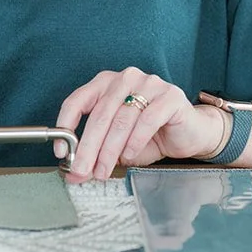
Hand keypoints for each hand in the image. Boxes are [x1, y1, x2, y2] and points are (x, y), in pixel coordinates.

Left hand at [55, 67, 224, 182]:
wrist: (189, 133)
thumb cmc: (150, 136)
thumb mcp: (117, 144)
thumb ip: (96, 153)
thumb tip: (74, 173)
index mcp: (106, 83)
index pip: (77, 100)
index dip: (66, 126)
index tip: (61, 152)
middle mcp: (126, 78)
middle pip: (100, 114)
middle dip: (89, 147)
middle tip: (82, 171)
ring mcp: (149, 83)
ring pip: (122, 119)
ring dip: (110, 150)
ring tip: (104, 170)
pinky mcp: (170, 96)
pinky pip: (147, 119)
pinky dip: (135, 141)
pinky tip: (130, 155)